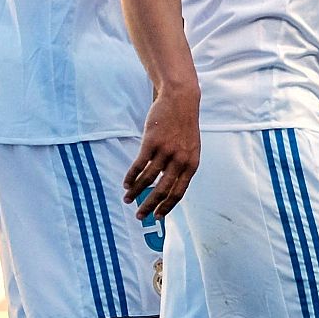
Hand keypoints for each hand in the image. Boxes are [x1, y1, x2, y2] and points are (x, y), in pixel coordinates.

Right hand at [124, 89, 200, 219]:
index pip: (179, 192)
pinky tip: (126, 184)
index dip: (167, 207)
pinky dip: (131, 177)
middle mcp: (180, 160)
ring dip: (136, 192)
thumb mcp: (190, 148)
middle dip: (149, 205)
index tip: (157, 217)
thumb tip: (167, 187)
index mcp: (191, 164)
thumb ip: (181, 166)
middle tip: (139, 216)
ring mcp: (166, 151)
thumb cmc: (184, 126)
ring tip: (127, 199)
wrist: (181, 100)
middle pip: (163, 190)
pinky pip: (139, 165)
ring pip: (148, 179)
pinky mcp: (152, 142)